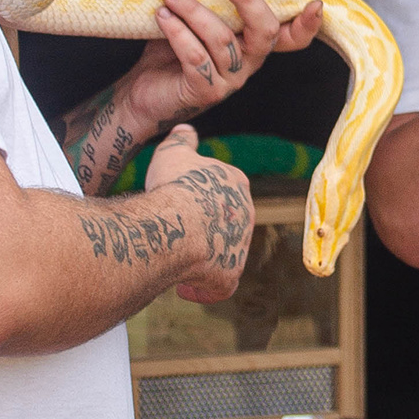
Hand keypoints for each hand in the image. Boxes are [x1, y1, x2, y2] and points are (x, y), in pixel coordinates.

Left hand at [119, 0, 322, 136]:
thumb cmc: (172, 48)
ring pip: (222, 39)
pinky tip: (163, 16)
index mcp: (253, 42)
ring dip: (193, 11)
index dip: (307, 24)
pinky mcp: (207, 92)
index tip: (315, 2)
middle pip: (265, 31)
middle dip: (247, 0)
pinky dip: (178, 33)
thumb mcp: (195, 10)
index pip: (292, 37)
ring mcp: (231, 80)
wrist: (143, 88)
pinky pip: (197, 58)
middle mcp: (249, 62)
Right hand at [147, 122, 254, 303]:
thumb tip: (185, 129)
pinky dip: (201, 290)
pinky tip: (183, 287)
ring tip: (176, 258)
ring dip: (202, 257)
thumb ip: (182, 141)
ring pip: (223, 254)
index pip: (221, 189)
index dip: (198, 195)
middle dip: (203, 228)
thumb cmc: (175, 186)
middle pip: (224, 223)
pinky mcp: (228, 277)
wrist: (178, 224)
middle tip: (176, 231)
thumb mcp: (174, 153)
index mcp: (236, 184)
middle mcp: (245, 216)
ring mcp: (239, 248)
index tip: (178, 201)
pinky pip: (217, 287)